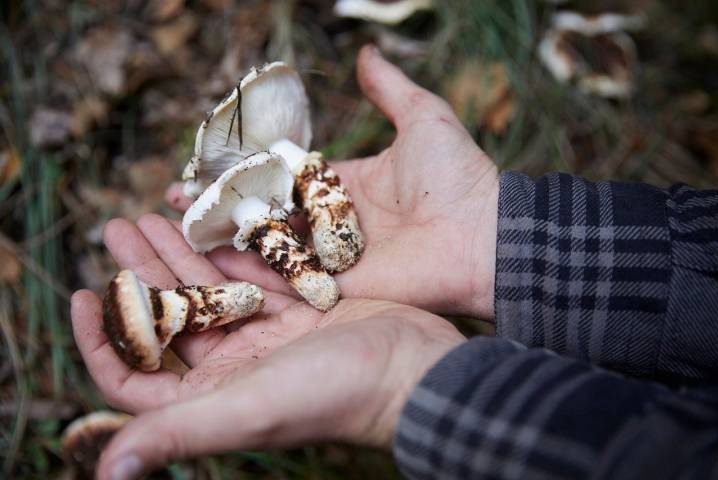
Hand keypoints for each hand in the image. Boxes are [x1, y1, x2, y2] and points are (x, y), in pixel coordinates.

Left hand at [71, 214, 464, 478]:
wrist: (415, 369)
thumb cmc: (336, 394)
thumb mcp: (252, 410)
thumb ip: (179, 432)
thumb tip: (106, 471)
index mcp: (214, 396)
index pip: (137, 376)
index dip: (102, 339)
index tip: (82, 292)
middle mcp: (235, 367)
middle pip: (170, 318)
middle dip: (139, 273)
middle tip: (116, 226)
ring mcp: (268, 335)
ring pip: (209, 289)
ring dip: (178, 251)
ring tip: (150, 213)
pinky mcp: (299, 308)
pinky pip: (252, 273)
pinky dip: (229, 247)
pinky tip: (209, 218)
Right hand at [167, 46, 498, 318]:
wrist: (485, 234)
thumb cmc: (457, 177)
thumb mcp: (423, 119)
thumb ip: (389, 89)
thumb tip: (366, 52)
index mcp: (344, 185)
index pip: (281, 177)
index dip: (243, 173)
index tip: (202, 168)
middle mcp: (331, 223)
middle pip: (265, 214)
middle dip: (219, 209)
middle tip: (174, 202)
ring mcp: (332, 259)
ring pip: (267, 249)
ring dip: (222, 242)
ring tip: (176, 232)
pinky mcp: (336, 289)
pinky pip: (286, 282)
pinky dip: (248, 276)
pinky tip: (206, 265)